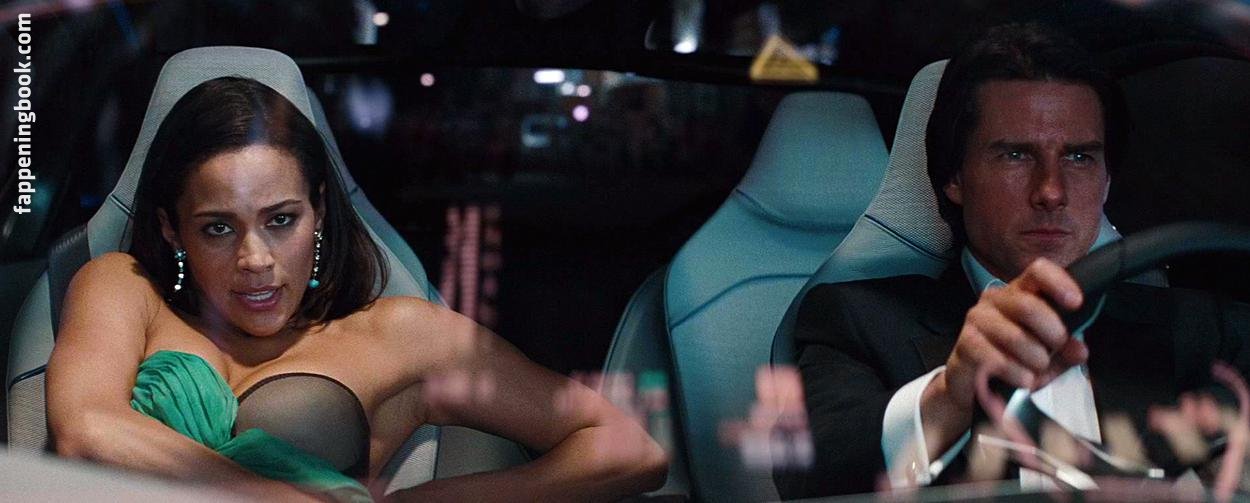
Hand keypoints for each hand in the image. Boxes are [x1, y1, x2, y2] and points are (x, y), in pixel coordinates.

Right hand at [922, 259, 1088, 441]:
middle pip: (1028, 306)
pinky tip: (1021, 380)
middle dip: (1052, 334)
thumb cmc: (1012, 363)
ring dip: (1034, 361)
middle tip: (1055, 350)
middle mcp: (995, 300)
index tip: (1076, 303)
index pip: (1037, 271)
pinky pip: (997, 359)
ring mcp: (977, 320)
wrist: (975, 388)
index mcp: (1018, 293)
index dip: (1058, 282)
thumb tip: (1080, 350)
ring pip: (1015, 336)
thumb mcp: (1048, 359)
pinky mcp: (966, 344)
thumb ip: (1065, 352)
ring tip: (1035, 372)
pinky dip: (1016, 374)